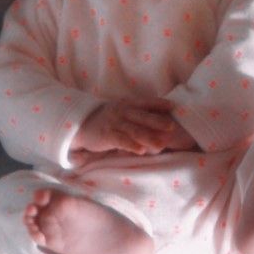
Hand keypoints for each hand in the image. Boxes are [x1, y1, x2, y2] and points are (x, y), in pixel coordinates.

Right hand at [71, 97, 197, 158]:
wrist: (81, 125)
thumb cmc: (108, 120)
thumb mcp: (122, 112)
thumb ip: (138, 115)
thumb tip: (163, 122)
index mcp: (127, 104)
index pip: (145, 102)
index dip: (158, 104)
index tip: (172, 106)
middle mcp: (121, 111)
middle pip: (141, 116)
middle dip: (157, 121)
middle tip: (171, 127)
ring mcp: (114, 123)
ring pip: (133, 130)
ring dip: (148, 137)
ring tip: (161, 145)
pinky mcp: (106, 135)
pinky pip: (121, 140)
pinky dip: (131, 145)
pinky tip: (141, 150)